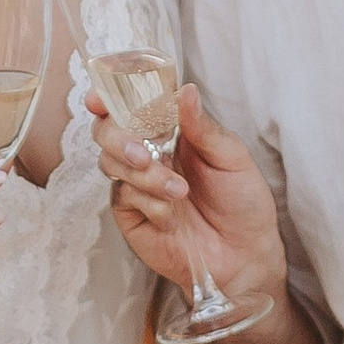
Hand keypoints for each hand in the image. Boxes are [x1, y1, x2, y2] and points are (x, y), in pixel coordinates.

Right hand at [91, 82, 283, 307]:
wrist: (244, 253)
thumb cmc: (242, 200)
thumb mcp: (232, 157)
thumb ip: (203, 127)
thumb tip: (185, 91)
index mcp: (171, 129)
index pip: (131, 103)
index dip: (109, 97)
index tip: (99, 99)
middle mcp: (147, 151)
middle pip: (107, 130)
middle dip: (119, 138)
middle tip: (145, 155)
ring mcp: (135, 182)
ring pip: (110, 163)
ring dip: (144, 176)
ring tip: (179, 192)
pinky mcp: (130, 213)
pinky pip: (122, 196)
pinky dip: (148, 203)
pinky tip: (172, 216)